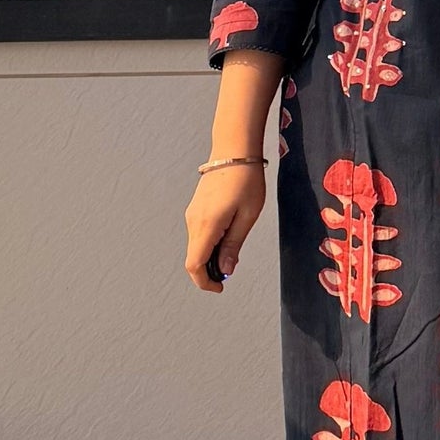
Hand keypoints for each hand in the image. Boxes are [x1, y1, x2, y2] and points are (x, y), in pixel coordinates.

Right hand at [184, 164, 265, 292]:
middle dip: (209, 271)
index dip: (204, 282)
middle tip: (232, 269)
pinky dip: (209, 244)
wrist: (234, 152)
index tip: (220, 288)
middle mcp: (193, 222)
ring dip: (210, 257)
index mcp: (207, 225)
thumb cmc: (246, 181)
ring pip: (195, 247)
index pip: (194, 265)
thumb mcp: (247, 216)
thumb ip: (233, 245)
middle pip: (193, 259)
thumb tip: (225, 271)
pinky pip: (198, 235)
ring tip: (233, 251)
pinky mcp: (195, 210)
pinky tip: (227, 238)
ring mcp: (192, 215)